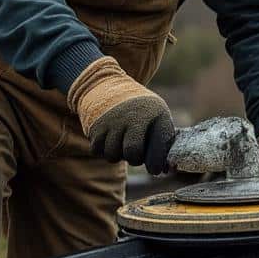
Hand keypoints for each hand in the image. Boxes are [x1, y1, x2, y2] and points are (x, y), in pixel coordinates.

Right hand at [68, 56, 174, 175]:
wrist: (107, 86)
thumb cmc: (140, 110)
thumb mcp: (157, 116)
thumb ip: (162, 141)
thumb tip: (163, 171)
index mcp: (156, 114)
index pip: (158, 148)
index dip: (156, 163)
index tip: (154, 169)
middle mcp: (134, 117)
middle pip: (133, 154)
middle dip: (134, 159)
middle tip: (135, 152)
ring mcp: (113, 121)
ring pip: (113, 155)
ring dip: (117, 154)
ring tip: (121, 142)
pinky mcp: (95, 125)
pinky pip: (97, 151)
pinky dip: (103, 149)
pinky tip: (109, 139)